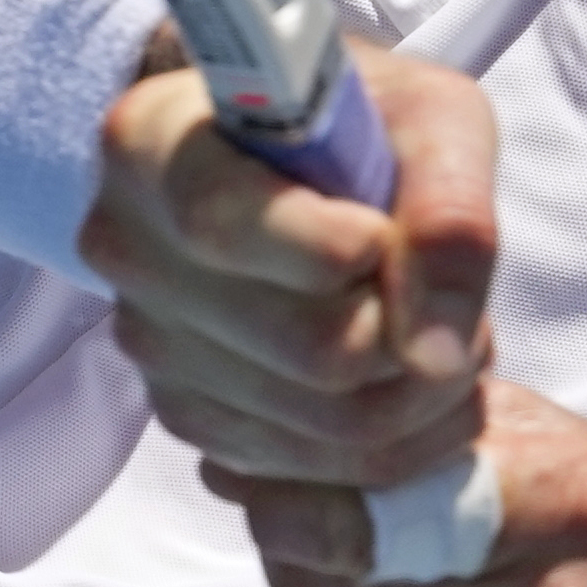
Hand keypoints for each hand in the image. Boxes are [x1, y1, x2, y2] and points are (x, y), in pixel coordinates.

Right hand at [85, 38, 496, 490]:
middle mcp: (126, 247)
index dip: (347, 250)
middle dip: (419, 340)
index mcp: (150, 143)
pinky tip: (403, 380)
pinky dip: (387, 444)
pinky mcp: (184, 412)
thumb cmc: (363, 120)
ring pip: (321, 426)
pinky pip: (306, 471)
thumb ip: (447, 213)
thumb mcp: (429, 116)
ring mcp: (148, 342)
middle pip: (307, 347)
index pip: (227, 224)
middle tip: (460, 304)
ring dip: (420, 398)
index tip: (390, 232)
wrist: (299, 155)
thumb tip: (436, 357)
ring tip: (442, 337)